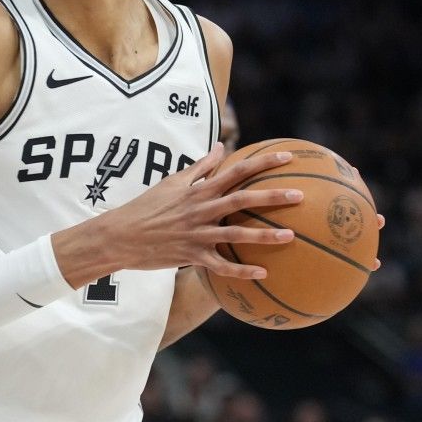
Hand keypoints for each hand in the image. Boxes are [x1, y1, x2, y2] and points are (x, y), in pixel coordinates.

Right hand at [56, 143, 301, 286]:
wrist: (121, 235)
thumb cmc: (147, 206)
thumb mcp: (172, 182)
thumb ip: (199, 166)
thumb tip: (221, 147)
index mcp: (198, 190)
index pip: (236, 171)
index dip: (262, 163)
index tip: (288, 157)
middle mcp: (200, 210)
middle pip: (242, 200)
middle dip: (272, 197)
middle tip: (300, 195)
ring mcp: (196, 234)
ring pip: (236, 235)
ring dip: (264, 236)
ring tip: (291, 236)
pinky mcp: (191, 256)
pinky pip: (220, 266)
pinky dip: (241, 271)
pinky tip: (263, 274)